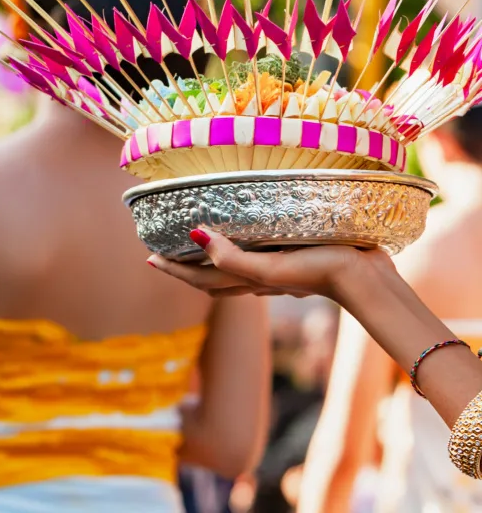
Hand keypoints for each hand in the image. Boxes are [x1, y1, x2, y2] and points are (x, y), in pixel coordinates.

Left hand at [147, 227, 393, 301]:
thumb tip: (195, 236)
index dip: (173, 269)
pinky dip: (240, 251)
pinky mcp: (294, 259)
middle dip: (186, 267)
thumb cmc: (319, 272)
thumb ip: (233, 259)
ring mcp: (277, 271)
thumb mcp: (270, 268)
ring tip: (198, 240)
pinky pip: (257, 257)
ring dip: (211, 259)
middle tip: (166, 250)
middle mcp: (258, 279)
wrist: (368, 281)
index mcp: (249, 282)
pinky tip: (247, 236)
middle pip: (212, 277)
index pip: (200, 279)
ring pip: (233, 269)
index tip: (149, 257)